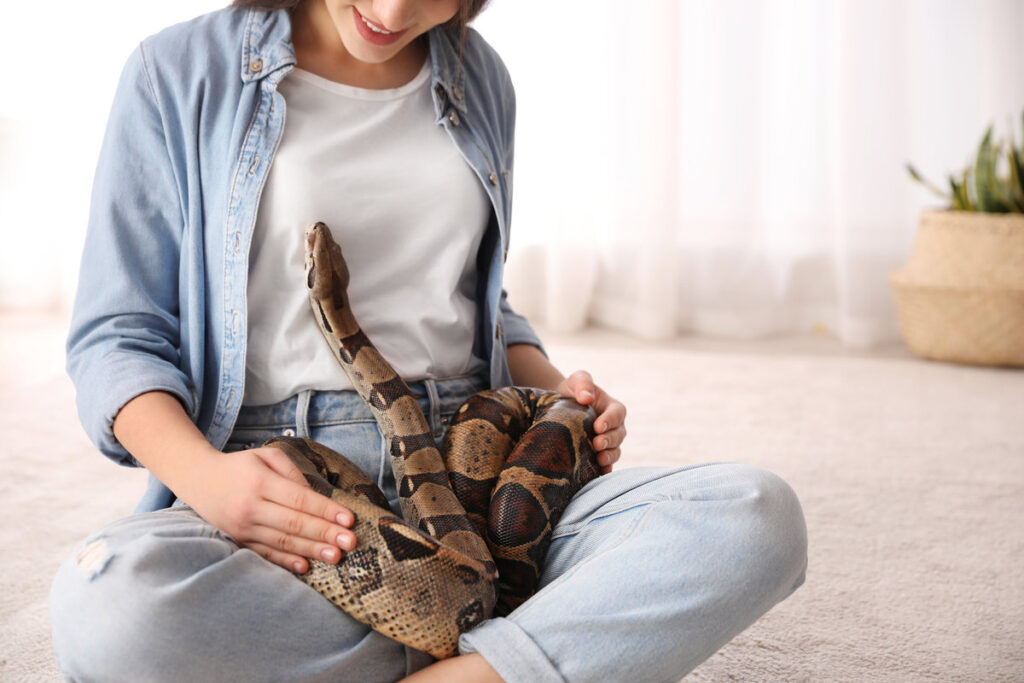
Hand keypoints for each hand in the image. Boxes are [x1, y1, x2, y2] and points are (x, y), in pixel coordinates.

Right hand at [181, 445, 355, 573]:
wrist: (199, 480)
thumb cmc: (240, 466)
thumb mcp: (266, 456)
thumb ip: (293, 472)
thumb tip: (316, 495)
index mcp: (260, 482)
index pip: (300, 499)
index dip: (326, 510)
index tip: (349, 519)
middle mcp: (250, 507)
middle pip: (294, 523)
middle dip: (325, 533)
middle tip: (351, 542)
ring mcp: (242, 527)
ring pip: (282, 541)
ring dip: (311, 550)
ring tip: (336, 556)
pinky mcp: (237, 541)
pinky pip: (265, 554)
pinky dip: (285, 562)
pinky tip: (305, 567)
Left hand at [555, 371, 626, 474]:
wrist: (559, 408)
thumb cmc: (572, 391)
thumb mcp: (577, 380)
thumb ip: (583, 383)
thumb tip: (587, 397)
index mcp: (612, 408)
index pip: (616, 414)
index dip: (610, 421)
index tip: (598, 426)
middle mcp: (614, 427)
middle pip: (618, 435)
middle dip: (609, 440)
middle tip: (597, 444)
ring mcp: (608, 443)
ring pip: (615, 451)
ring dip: (609, 456)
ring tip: (599, 459)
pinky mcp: (599, 455)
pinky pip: (606, 464)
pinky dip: (604, 469)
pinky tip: (598, 473)